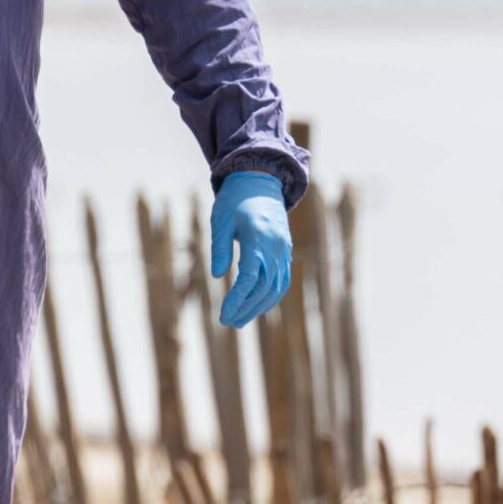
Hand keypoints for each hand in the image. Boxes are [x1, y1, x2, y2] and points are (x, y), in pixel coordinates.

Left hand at [210, 171, 291, 327]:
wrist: (261, 182)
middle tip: (227, 322)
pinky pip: (282, 280)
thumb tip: (217, 276)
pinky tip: (257, 306)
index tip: (223, 315)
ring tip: (239, 320)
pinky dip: (271, 296)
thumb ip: (219, 248)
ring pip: (276, 287)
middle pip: (264, 287)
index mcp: (258, 237)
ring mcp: (284, 250)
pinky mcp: (286, 251)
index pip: (249, 277)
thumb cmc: (235, 200)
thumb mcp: (220, 220)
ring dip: (259, 307)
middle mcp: (275, 246)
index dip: (237, 300)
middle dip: (246, 308)